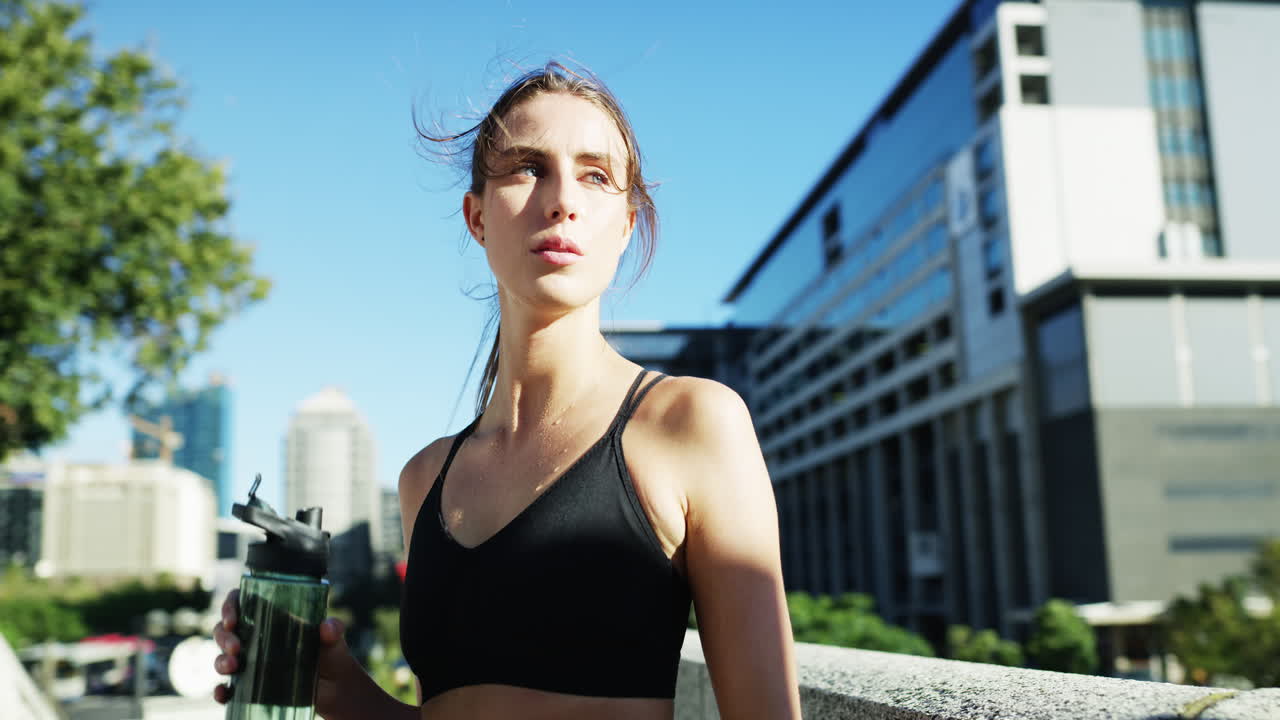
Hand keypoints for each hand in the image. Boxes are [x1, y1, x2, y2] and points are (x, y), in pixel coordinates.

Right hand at [211, 589, 357, 715]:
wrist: (335, 688)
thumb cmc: (331, 654)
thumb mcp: (334, 640)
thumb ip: (334, 631)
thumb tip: (328, 627)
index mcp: (271, 618)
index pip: (241, 603)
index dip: (230, 607)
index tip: (232, 619)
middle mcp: (255, 638)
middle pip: (225, 630)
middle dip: (223, 637)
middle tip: (235, 647)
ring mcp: (250, 662)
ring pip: (222, 657)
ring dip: (220, 661)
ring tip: (232, 666)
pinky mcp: (250, 686)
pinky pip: (227, 688)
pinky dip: (221, 691)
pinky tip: (224, 694)